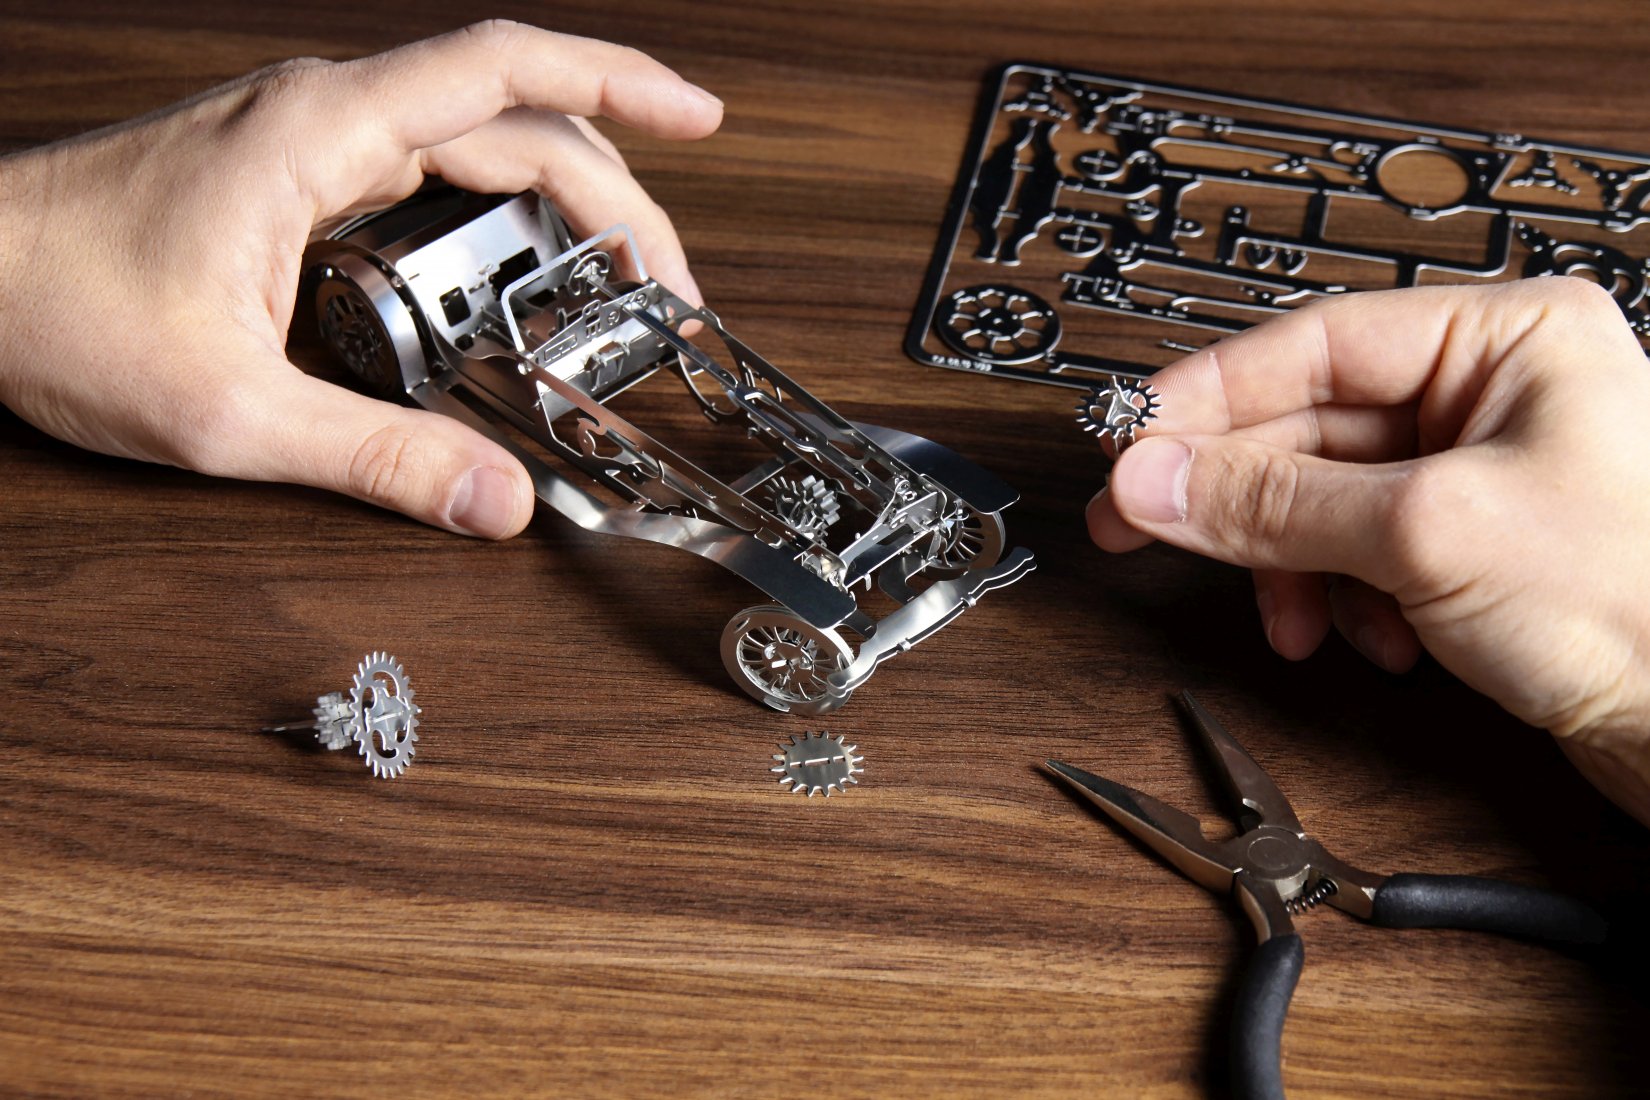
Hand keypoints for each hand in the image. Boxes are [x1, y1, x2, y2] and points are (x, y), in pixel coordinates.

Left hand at [0, 21, 721, 538]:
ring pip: (472, 139)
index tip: (697, 114)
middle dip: (614, 191)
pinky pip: (422, 170)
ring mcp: (306, 139)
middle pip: (514, 118)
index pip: (505, 71)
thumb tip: (497, 498)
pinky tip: (510, 274)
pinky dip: (491, 213)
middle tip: (671, 282)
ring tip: (618, 279)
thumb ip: (377, 457)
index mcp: (322, 132)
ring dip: (558, 200)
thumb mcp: (230, 410)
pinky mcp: (289, 174)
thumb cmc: (47, 302)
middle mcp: (323, 115)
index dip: (618, 85)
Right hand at [1087, 279, 1649, 823]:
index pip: (1317, 343)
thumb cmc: (1639, 609)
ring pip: (1324, 500)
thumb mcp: (1425, 535)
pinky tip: (1363, 639)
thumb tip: (1155, 478)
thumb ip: (1272, 504)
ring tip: (1286, 618)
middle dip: (1236, 496)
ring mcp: (1480, 474)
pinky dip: (1339, 599)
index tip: (1132, 439)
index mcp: (1508, 340)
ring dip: (1290, 565)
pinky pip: (1358, 552)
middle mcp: (1492, 396)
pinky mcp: (1471, 548)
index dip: (1211, 395)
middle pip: (1311, 427)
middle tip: (1141, 523)